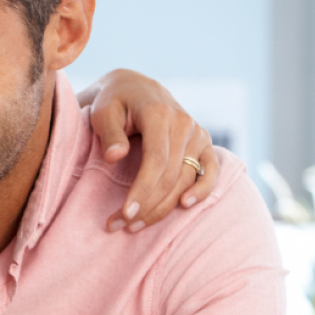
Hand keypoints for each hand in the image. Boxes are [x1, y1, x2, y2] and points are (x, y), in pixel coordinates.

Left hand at [78, 69, 218, 231]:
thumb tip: (116, 157)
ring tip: (137, 225)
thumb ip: (109, 133)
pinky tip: (185, 205)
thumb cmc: (115, 102)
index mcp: (159, 113)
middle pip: (171, 174)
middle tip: (123, 226)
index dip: (143, 189)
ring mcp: (197, 133)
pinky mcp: (204, 143)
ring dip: (165, 206)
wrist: (136, 88)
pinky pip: (210, 170)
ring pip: (187, 178)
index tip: (126, 213)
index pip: (156, 160)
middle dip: (148, 205)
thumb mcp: (103, 112)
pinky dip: (203, 190)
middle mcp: (183, 123)